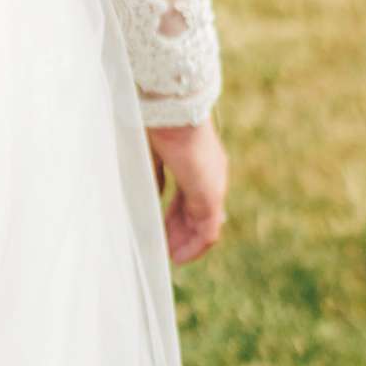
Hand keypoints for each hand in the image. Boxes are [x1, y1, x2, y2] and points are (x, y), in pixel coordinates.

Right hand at [148, 119, 226, 266]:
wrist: (170, 109)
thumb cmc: (157, 123)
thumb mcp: (151, 153)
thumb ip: (154, 176)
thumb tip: (152, 195)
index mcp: (196, 163)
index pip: (188, 197)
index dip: (174, 215)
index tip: (160, 227)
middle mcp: (210, 175)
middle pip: (197, 213)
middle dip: (179, 232)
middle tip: (163, 248)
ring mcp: (213, 186)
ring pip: (203, 225)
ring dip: (186, 242)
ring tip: (170, 256)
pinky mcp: (211, 196)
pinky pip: (207, 232)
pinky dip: (194, 246)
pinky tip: (178, 257)